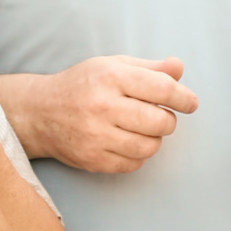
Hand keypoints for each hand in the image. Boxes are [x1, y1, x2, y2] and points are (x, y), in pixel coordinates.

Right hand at [0, 56, 199, 172]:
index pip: (162, 89)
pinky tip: (127, 142)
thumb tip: (179, 67)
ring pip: (150, 147)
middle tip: (160, 116)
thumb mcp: (112, 65)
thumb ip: (149, 68)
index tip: (190, 103)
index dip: (183, 98)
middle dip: (168, 120)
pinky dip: (138, 155)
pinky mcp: (92, 159)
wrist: (39, 112)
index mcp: (111, 77)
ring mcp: (96, 136)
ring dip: (154, 139)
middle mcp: (103, 106)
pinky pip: (134, 164)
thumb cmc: (82, 85)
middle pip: (160, 122)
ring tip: (142, 129)